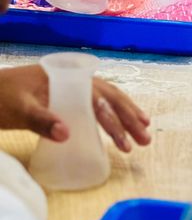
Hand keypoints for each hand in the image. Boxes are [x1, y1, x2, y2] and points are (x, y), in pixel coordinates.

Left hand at [0, 65, 150, 152]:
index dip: (117, 119)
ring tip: (143, 133)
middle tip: (146, 141)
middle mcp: (71, 80)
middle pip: (109, 97)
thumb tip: (68, 134)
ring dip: (124, 117)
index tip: (128, 141)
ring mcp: (67, 88)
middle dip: (129, 118)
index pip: (100, 98)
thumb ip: (42, 120)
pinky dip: (108, 114)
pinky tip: (117, 125)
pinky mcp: (62, 98)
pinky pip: (93, 104)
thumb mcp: (18, 110)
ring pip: (104, 100)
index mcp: (65, 78)